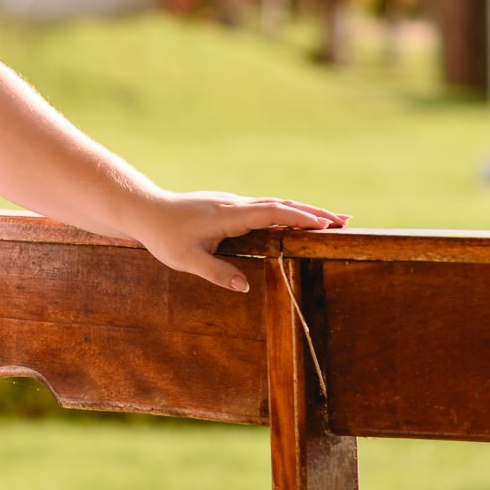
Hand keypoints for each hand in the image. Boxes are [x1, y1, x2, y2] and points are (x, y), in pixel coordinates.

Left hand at [130, 192, 347, 292]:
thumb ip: (216, 273)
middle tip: (346, 220)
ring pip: (273, 204)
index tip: (326, 224)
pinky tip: (297, 219)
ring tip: (332, 219)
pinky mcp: (228, 206)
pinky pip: (264, 207)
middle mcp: (234, 205)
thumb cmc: (164, 236)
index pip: (271, 213)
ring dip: (303, 210)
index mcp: (228, 216)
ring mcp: (231, 203)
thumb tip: (246, 286)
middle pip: (280, 204)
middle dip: (313, 211)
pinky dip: (286, 211)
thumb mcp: (186, 260)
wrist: (144, 209)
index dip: (299, 218)